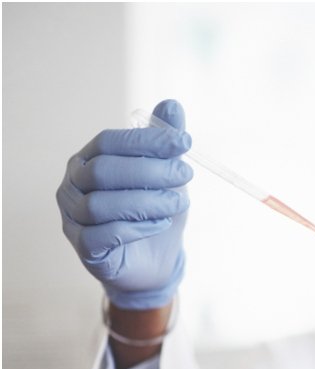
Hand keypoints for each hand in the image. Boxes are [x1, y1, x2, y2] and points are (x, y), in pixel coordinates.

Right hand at [56, 99, 192, 309]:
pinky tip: (161, 223)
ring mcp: (73, 217)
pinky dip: (136, 228)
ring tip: (178, 203)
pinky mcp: (84, 248)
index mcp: (89, 159)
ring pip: (102, 204)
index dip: (147, 140)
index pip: (110, 141)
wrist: (154, 261)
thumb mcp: (166, 176)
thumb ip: (165, 142)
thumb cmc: (154, 212)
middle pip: (104, 171)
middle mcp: (73, 185)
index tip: (185, 142)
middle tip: (185, 174)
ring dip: (146, 201)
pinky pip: (103, 235)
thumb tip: (172, 105)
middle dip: (150, 171)